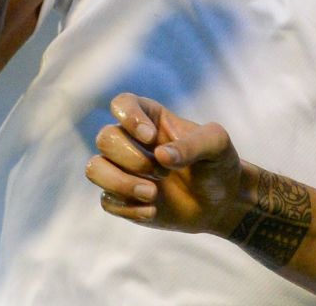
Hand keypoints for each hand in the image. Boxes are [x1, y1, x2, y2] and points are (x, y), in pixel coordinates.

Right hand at [86, 92, 242, 236]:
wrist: (221, 201)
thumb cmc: (219, 163)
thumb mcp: (217, 145)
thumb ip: (193, 145)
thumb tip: (161, 155)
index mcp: (152, 118)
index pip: (122, 103)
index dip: (129, 117)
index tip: (151, 137)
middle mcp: (131, 141)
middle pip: (105, 138)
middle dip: (132, 158)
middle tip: (164, 172)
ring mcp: (123, 170)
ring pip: (94, 169)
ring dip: (120, 183)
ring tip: (152, 194)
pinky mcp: (121, 197)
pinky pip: (106, 201)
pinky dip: (129, 208)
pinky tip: (153, 211)